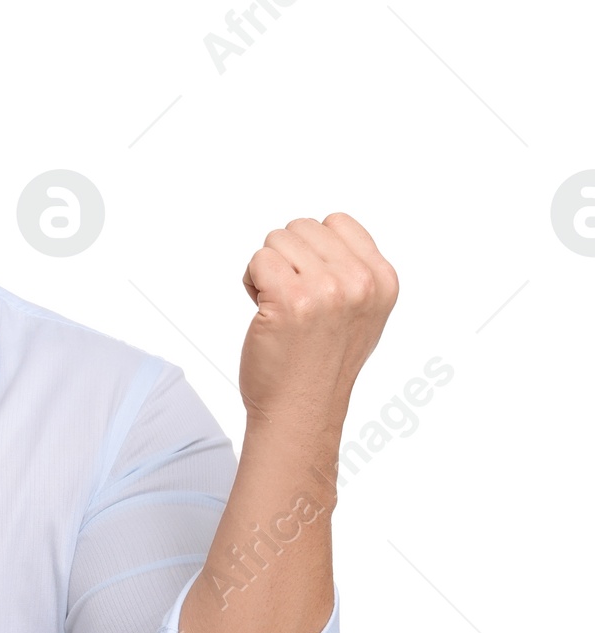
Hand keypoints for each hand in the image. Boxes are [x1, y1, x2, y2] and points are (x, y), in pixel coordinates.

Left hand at [237, 213, 397, 430]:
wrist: (300, 409)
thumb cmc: (321, 365)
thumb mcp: (363, 314)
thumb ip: (354, 272)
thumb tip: (327, 230)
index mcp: (382, 281)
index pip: (338, 222)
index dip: (312, 249)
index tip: (312, 284)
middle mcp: (359, 283)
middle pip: (303, 228)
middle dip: (287, 259)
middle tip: (292, 300)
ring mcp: (326, 290)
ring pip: (276, 240)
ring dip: (267, 270)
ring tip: (279, 306)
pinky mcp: (290, 299)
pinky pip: (257, 260)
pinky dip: (250, 282)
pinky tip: (262, 309)